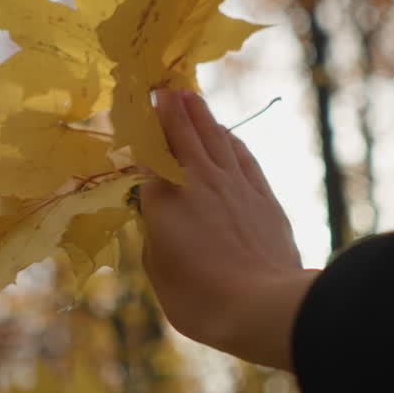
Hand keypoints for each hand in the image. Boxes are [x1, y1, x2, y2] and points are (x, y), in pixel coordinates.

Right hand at [138, 89, 319, 369]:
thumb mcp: (158, 270)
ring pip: (214, 137)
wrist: (262, 305)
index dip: (139, 132)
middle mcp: (197, 180)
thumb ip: (153, 234)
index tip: (131, 113)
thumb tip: (157, 216)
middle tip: (162, 87)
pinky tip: (226, 133)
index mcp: (163, 197)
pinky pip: (242, 155)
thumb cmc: (199, 297)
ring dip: (200, 113)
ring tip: (189, 95)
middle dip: (170, 108)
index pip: (147, 153)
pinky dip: (230, 139)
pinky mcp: (262, 196)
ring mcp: (234, 184)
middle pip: (181, 133)